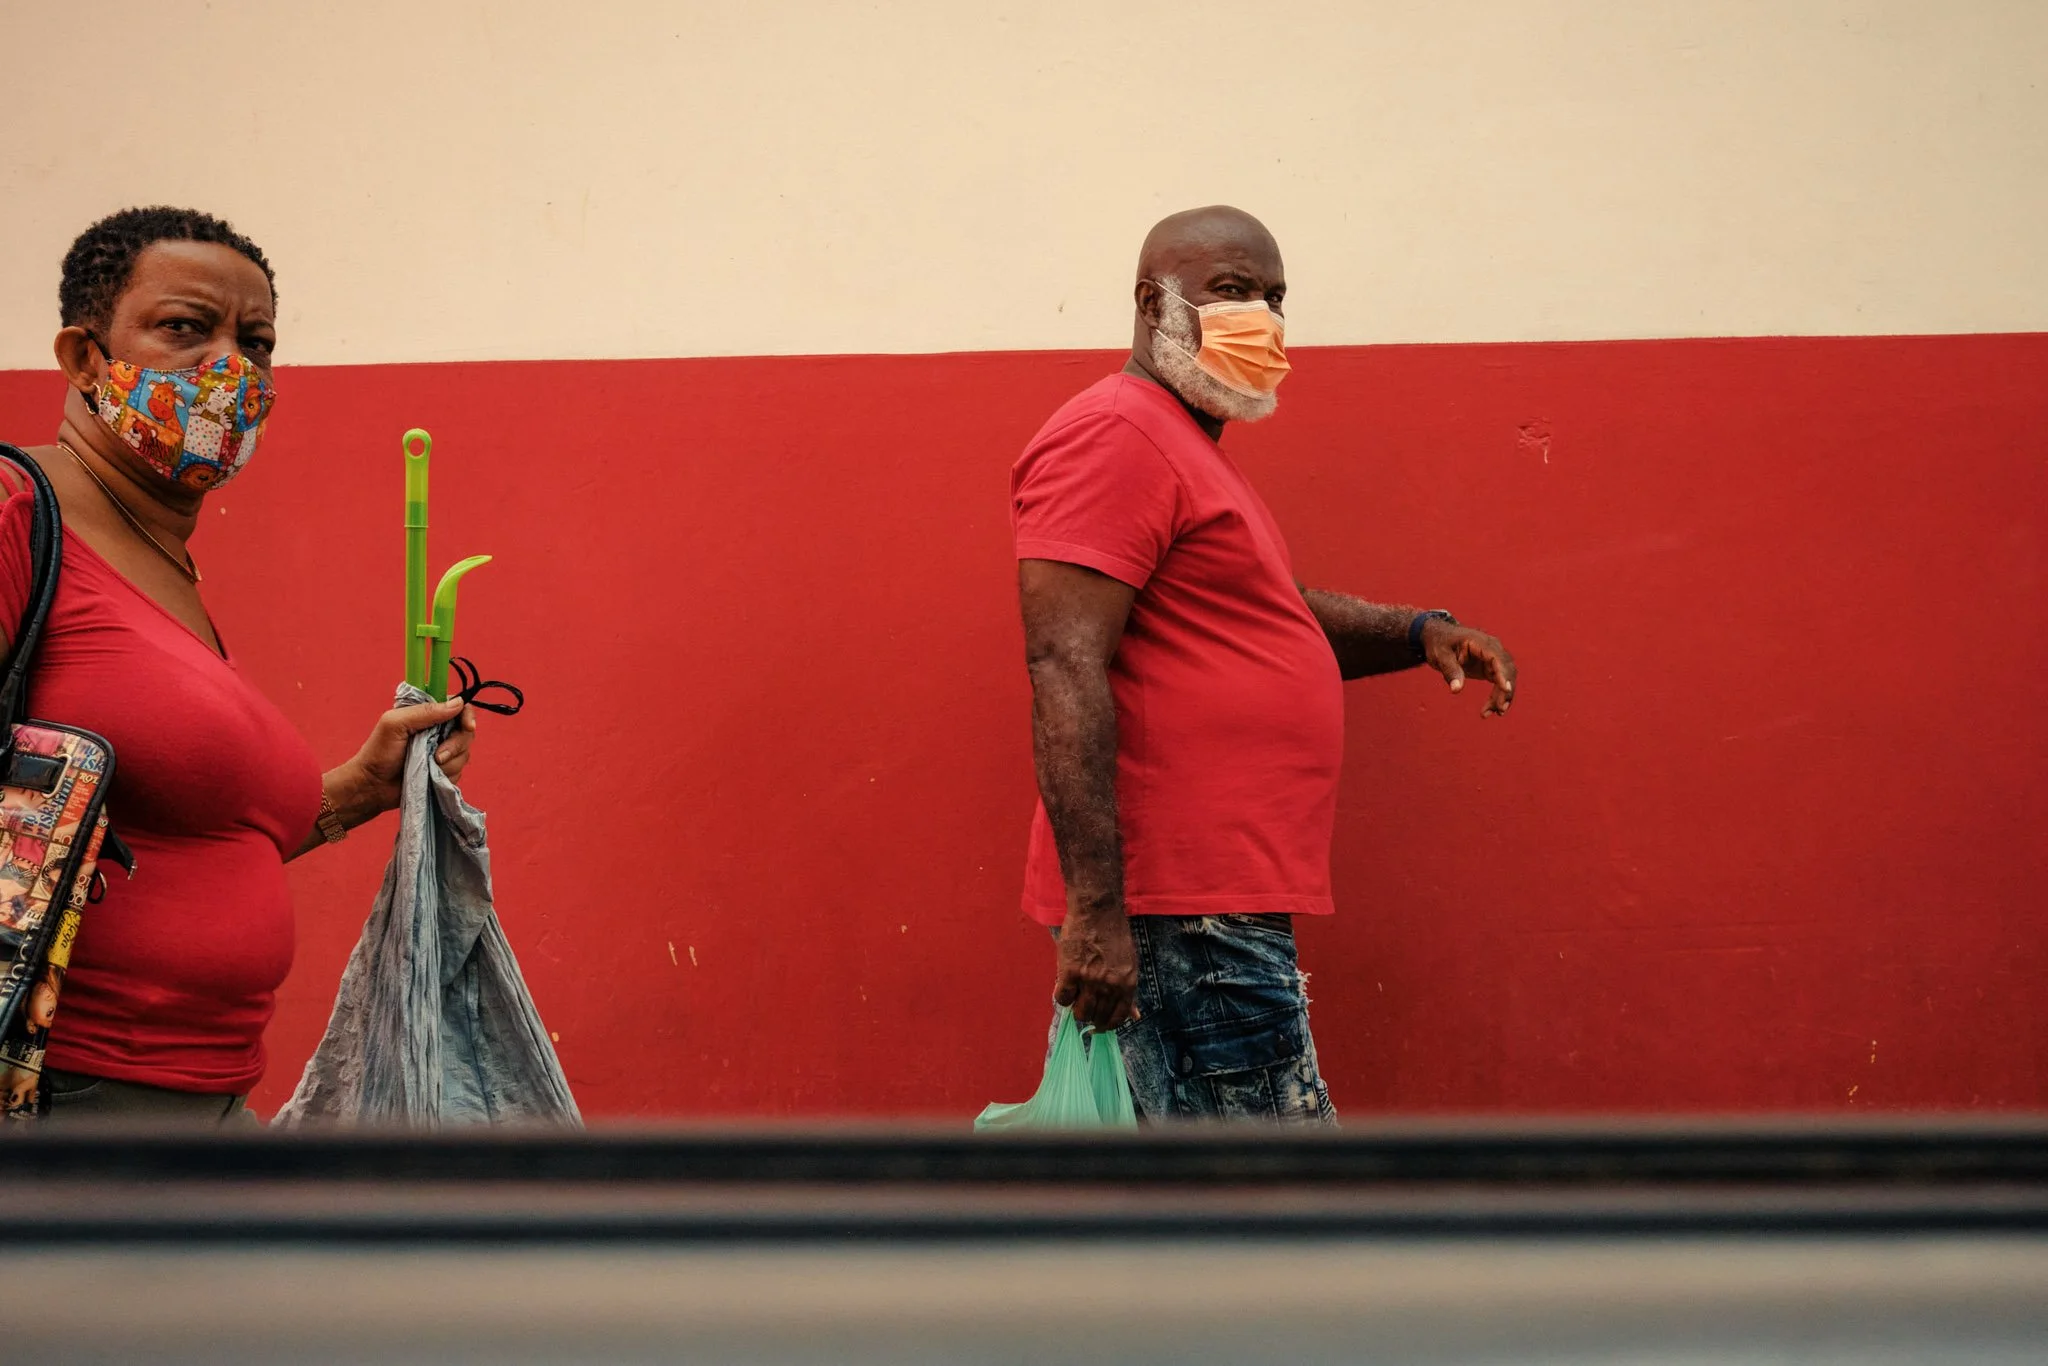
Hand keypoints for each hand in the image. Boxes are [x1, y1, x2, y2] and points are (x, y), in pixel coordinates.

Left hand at [339, 697, 477, 817]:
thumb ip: (425, 712)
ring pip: (464, 754)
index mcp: (426, 714)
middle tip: (438, 756)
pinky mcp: (443, 772)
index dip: (467, 715)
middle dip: (456, 745)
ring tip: (429, 768)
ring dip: (449, 763)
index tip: (467, 727)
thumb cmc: (378, 752)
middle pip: (466, 732)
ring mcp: (442, 752)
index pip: (458, 707)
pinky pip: (458, 772)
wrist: (372, 787)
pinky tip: (431, 778)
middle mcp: (438, 731)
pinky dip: (447, 776)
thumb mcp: (395, 724)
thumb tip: (458, 704)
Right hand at [1055, 909, 1139, 1029]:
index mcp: (1127, 984)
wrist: (1097, 910)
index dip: (1107, 1025)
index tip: (1100, 1025)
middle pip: (1097, 1017)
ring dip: (1077, 1007)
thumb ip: (1129, 992)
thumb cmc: (1114, 933)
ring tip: (1076, 994)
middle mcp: (1110, 985)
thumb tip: (1135, 1016)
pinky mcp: (1069, 972)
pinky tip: (1065, 984)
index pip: (1118, 1018)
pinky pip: (1062, 998)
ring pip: (1080, 1012)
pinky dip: (1062, 995)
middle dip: (1091, 1015)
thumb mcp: (1129, 963)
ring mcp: (1089, 980)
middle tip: (1085, 1004)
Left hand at [1421, 619, 1517, 715]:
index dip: (1503, 673)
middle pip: (1507, 669)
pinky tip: (1493, 710)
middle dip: (1506, 690)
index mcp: (1480, 642)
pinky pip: (1500, 682)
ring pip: (1506, 678)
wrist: (1438, 637)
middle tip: (1499, 709)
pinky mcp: (1490, 667)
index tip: (1506, 689)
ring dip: (1504, 696)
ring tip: (1495, 713)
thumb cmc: (1439, 643)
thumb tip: (1456, 689)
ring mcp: (1493, 658)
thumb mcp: (1440, 656)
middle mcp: (1492, 648)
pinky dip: (1498, 696)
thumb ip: (1450, 671)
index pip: (1497, 657)